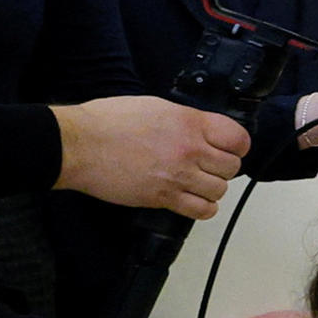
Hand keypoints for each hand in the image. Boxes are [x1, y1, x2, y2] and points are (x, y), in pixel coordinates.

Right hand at [54, 95, 248, 216]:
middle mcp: (191, 149)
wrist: (78, 144)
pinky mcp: (163, 198)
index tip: (229, 149)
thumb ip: (185, 120)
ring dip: (211, 188)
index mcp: (191, 122)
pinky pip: (202, 210)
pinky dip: (202, 208)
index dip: (237, 146)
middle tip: (207, 167)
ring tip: (196, 183)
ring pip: (219, 190)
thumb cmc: (108, 121)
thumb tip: (202, 130)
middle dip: (222, 168)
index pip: (239, 139)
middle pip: (232, 167)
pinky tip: (191, 200)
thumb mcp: (156, 106)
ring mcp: (178, 176)